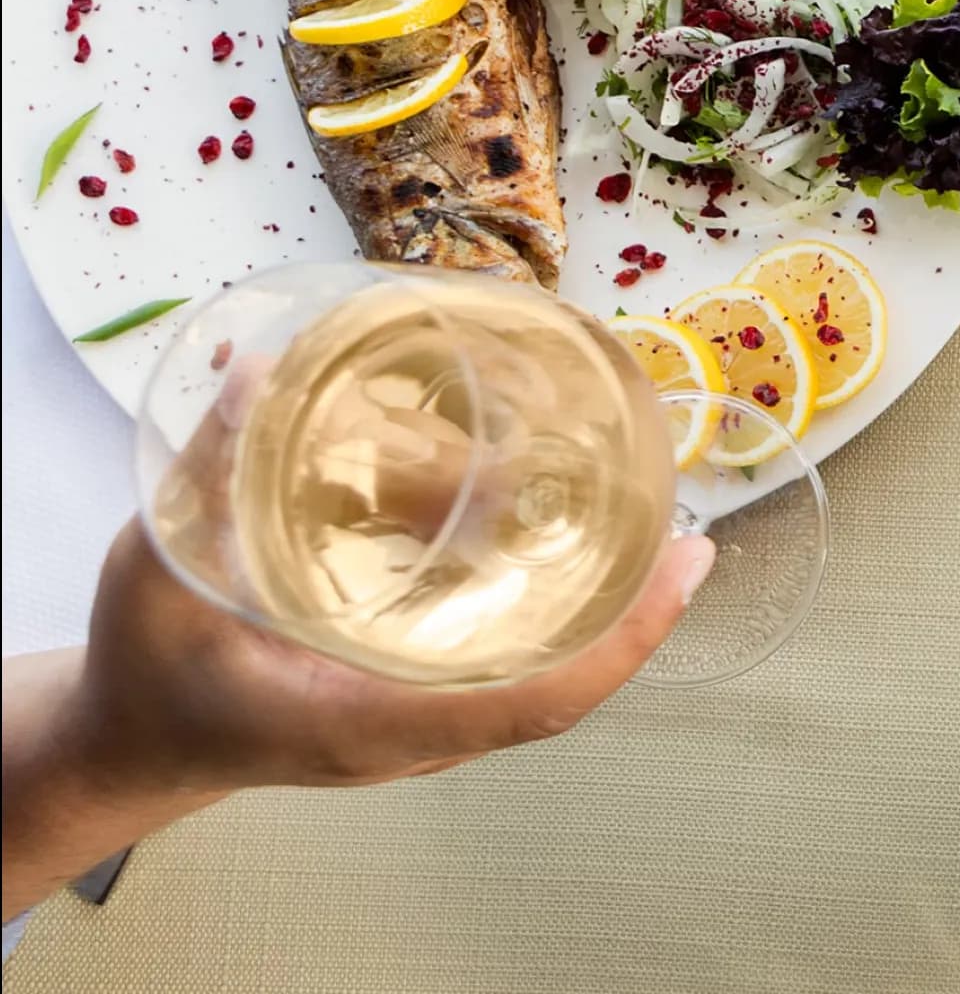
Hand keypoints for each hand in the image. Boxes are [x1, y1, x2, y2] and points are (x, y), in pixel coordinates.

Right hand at [71, 518, 712, 794]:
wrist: (127, 742)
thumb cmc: (148, 670)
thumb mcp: (160, 570)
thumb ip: (209, 475)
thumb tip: (261, 365)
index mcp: (364, 723)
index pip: (528, 705)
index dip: (620, 642)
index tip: (683, 569)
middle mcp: (409, 736)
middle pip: (557, 689)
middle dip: (632, 613)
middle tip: (685, 529)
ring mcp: (416, 728)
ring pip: (537, 678)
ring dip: (598, 605)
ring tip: (644, 516)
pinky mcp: (410, 702)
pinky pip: (504, 666)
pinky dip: (547, 607)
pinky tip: (561, 536)